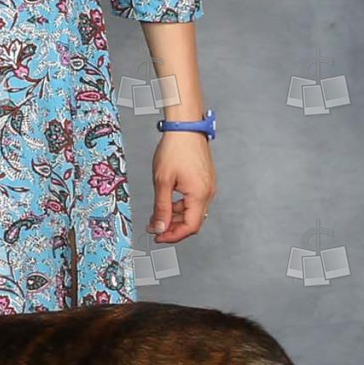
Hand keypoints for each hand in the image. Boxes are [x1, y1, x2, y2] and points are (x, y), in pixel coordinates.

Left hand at [146, 129, 214, 243]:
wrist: (186, 127)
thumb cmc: (175, 149)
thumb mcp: (162, 181)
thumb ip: (161, 207)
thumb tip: (159, 227)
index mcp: (200, 195)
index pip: (190, 227)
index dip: (173, 236)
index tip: (158, 237)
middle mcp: (208, 193)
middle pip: (193, 221)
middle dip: (173, 227)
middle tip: (155, 228)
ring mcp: (208, 186)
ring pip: (193, 211)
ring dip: (176, 216)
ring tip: (157, 214)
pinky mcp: (205, 180)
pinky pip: (194, 200)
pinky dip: (181, 205)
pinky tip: (167, 202)